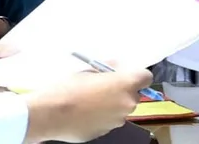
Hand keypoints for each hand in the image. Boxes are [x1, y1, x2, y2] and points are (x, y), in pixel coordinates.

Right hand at [23, 70, 149, 142]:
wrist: (52, 113)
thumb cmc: (69, 88)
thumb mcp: (89, 70)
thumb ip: (108, 69)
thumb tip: (116, 68)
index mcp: (125, 84)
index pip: (146, 77)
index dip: (136, 74)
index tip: (124, 74)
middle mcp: (127, 103)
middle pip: (133, 94)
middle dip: (122, 90)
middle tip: (103, 86)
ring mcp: (118, 120)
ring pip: (121, 108)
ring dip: (111, 103)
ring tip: (90, 100)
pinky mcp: (107, 131)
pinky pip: (110, 119)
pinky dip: (102, 115)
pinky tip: (85, 111)